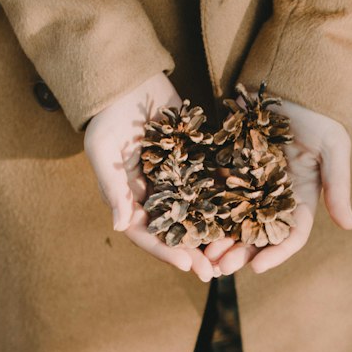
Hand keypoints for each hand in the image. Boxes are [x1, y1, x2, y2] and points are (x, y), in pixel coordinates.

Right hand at [83, 71, 220, 282]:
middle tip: (217, 270)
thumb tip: (119, 226)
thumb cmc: (108, 117)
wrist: (128, 81)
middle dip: (195, 250)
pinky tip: (247, 209)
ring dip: (214, 231)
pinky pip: (212, 182)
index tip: (188, 264)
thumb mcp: (104, 152)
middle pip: (176, 229)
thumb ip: (113, 189)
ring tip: (235, 249)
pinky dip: (227, 196)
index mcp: (129, 198)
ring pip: (198, 211)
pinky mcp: (195, 159)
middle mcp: (154, 194)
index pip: (146, 233)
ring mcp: (177, 177)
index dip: (166, 251)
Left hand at [202, 98, 351, 275]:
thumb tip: (350, 226)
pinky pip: (216, 193)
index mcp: (302, 197)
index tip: (256, 268)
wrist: (291, 81)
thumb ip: (338, 187)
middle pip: (257, 234)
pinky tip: (192, 224)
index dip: (275, 254)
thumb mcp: (333, 149)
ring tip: (203, 255)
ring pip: (233, 220)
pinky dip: (206, 210)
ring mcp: (251, 182)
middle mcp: (275, 196)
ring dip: (220, 239)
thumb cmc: (318, 115)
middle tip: (219, 269)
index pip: (290, 235)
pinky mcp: (230, 166)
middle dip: (240, 253)